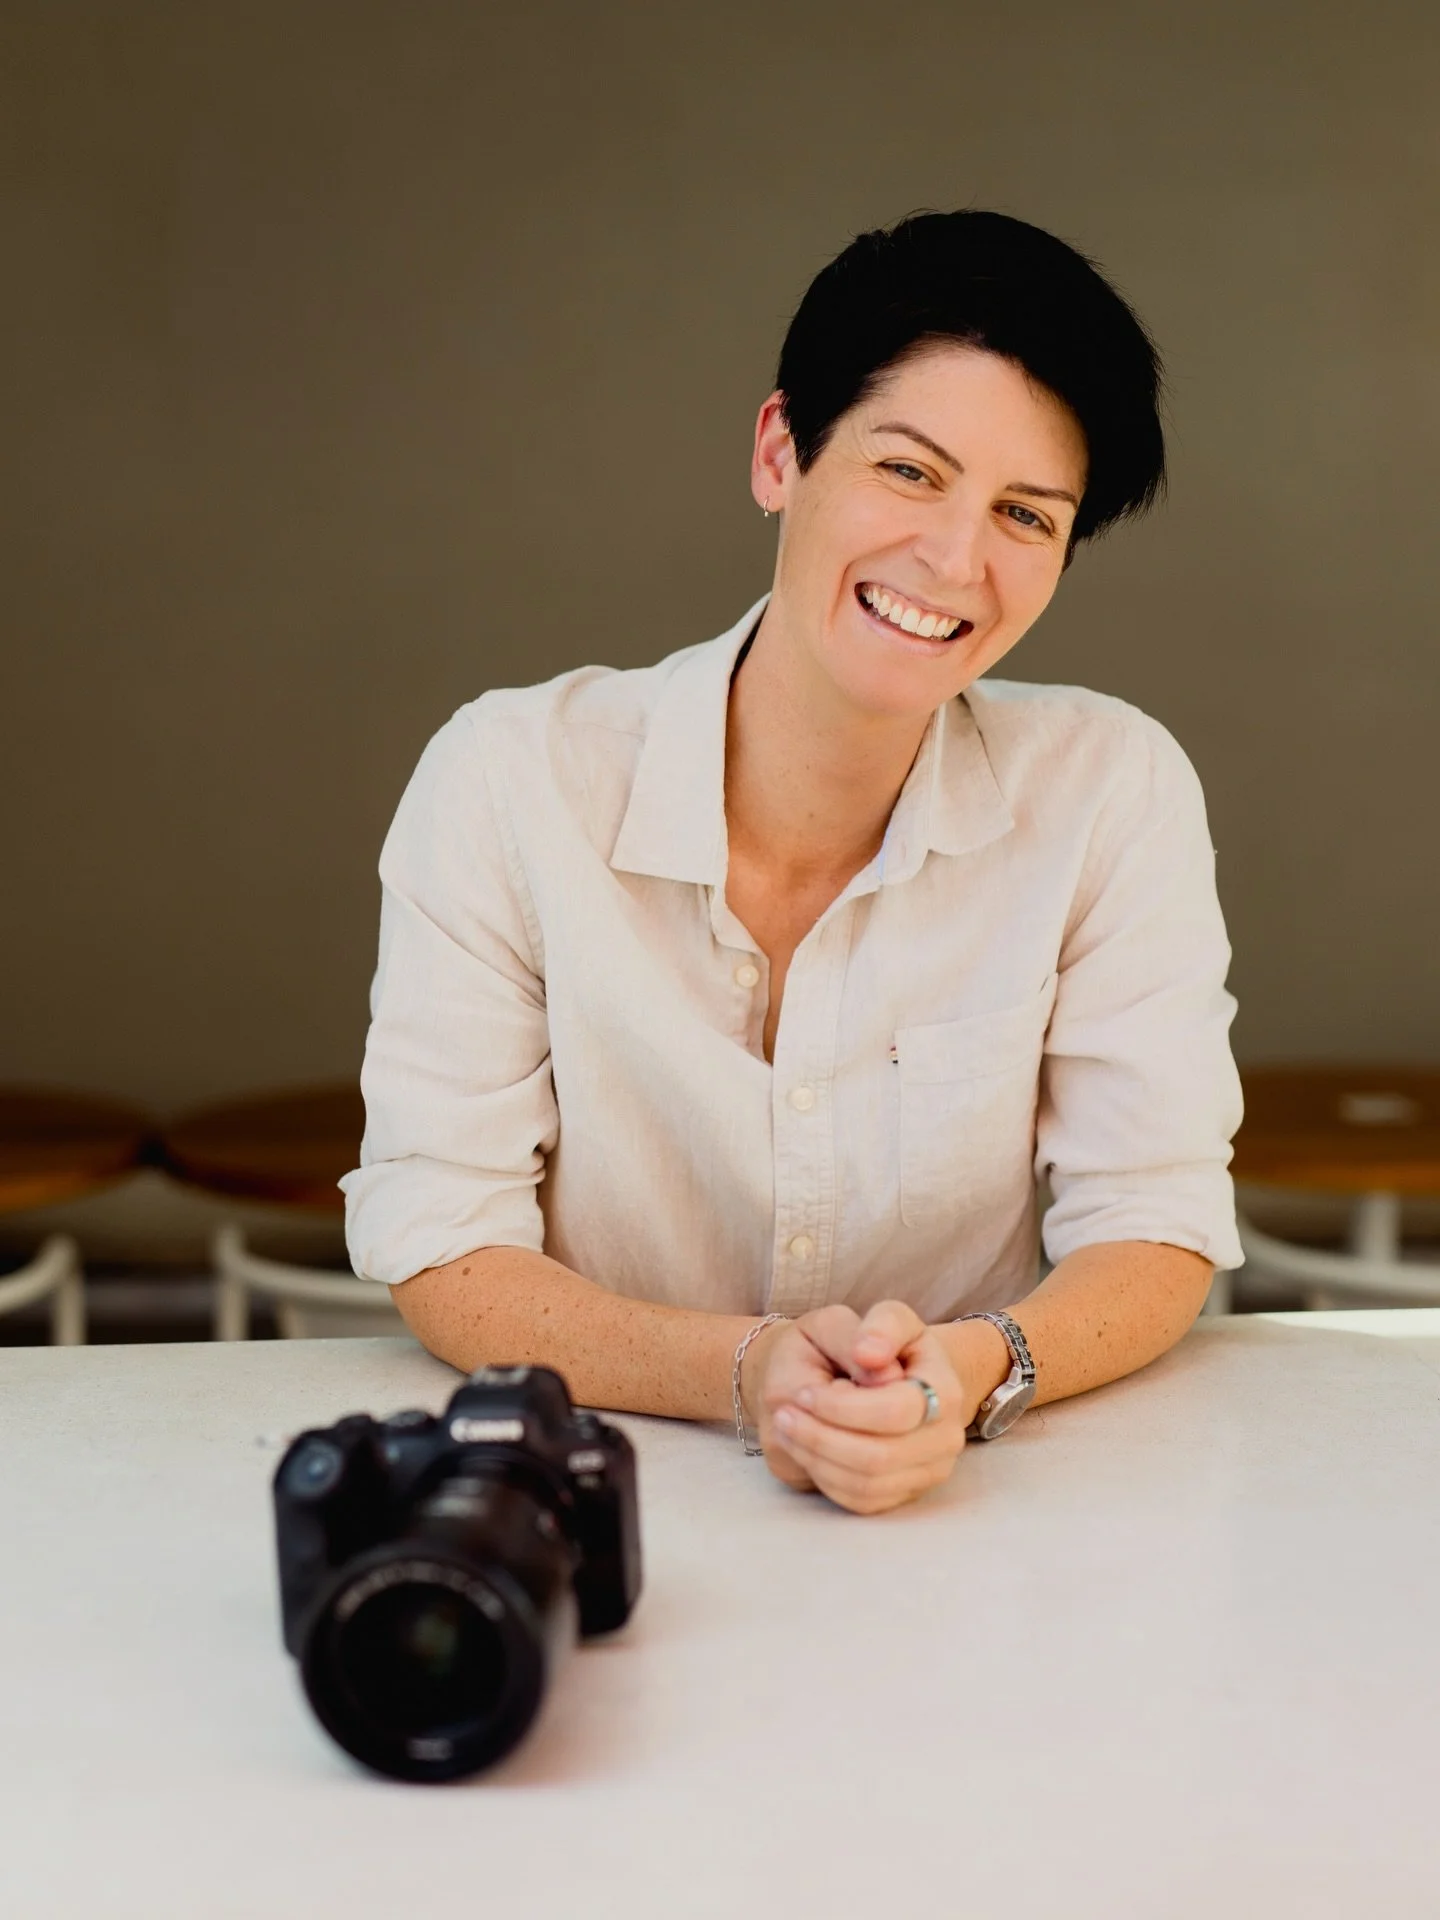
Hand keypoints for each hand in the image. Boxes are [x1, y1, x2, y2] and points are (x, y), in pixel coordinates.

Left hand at [768, 1301, 971, 1514]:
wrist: (861, 1375)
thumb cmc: (860, 1345)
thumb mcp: (871, 1317)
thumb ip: (876, 1327)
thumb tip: (869, 1355)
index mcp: (944, 1387)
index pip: (897, 1411)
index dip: (845, 1408)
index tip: (804, 1393)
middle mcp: (946, 1436)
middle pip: (880, 1456)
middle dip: (822, 1437)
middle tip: (784, 1414)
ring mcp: (928, 1470)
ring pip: (867, 1484)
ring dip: (816, 1457)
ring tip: (786, 1427)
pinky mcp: (905, 1493)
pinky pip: (861, 1501)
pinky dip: (824, 1476)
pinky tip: (804, 1448)